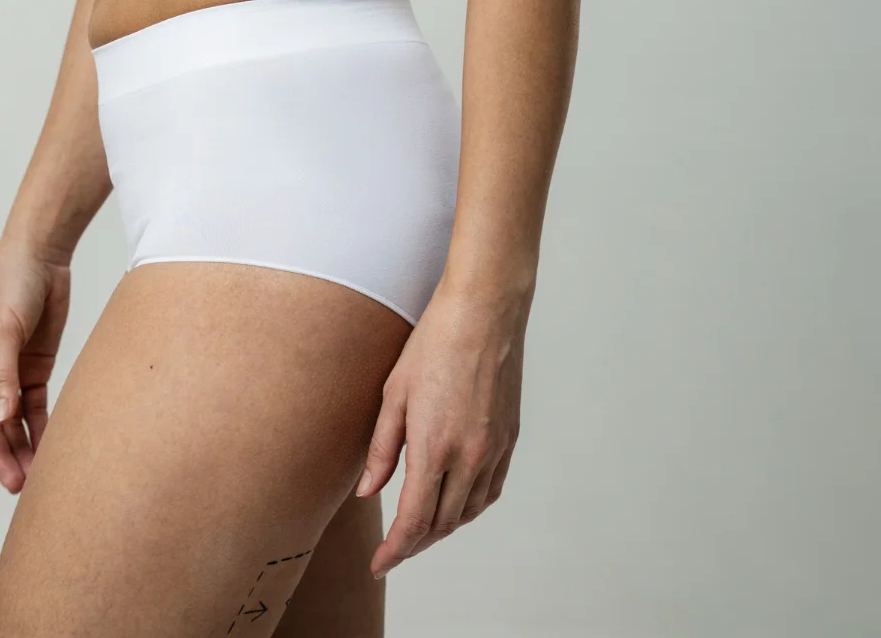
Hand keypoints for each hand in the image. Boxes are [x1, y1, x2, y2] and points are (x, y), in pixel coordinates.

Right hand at [0, 240, 70, 492]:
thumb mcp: (4, 332)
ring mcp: (8, 373)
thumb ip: (3, 376)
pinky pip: (34, 407)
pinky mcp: (34, 369)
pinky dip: (41, 428)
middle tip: (18, 485)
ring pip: (11, 422)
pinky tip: (52, 449)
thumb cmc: (11, 287)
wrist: (43, 258)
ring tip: (36, 477)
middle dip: (1, 456)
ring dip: (21, 447)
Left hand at [356, 284, 526, 577]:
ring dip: (442, 528)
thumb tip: (370, 492)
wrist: (484, 314)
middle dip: (415, 544)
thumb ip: (382, 450)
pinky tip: (454, 504)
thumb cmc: (433, 344)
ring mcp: (494, 449)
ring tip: (418, 531)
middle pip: (442, 523)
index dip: (395, 551)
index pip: (414, 521)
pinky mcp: (509, 439)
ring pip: (468, 511)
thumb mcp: (393, 395)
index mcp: (435, 447)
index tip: (380, 565)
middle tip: (393, 551)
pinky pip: (490, 490)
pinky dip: (469, 507)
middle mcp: (469, 456)